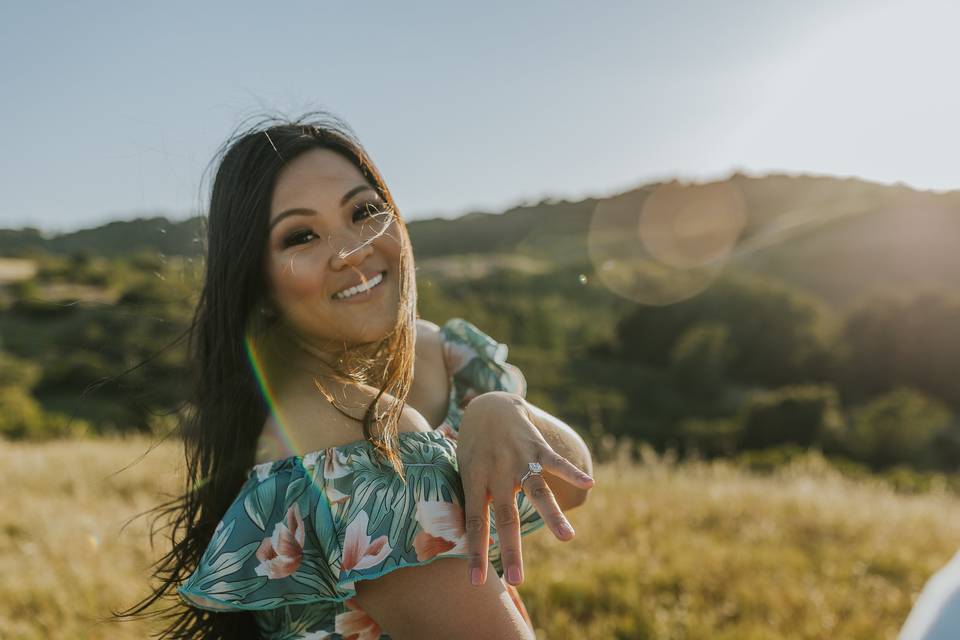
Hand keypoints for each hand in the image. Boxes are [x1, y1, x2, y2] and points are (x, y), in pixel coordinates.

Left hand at [455, 392, 595, 586]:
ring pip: (536, 491)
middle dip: (512, 549)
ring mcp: (519, 459)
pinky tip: (589, 484)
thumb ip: (466, 499)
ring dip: (552, 515)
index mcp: (475, 481)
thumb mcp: (462, 470)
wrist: (489, 406)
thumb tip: (449, 537)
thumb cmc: (474, 446)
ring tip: (567, 538)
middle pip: (505, 516)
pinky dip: (572, 472)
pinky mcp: (537, 447)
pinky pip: (556, 462)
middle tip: (517, 580)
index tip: (476, 582)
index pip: (474, 522)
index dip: (475, 552)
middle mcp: (497, 472)